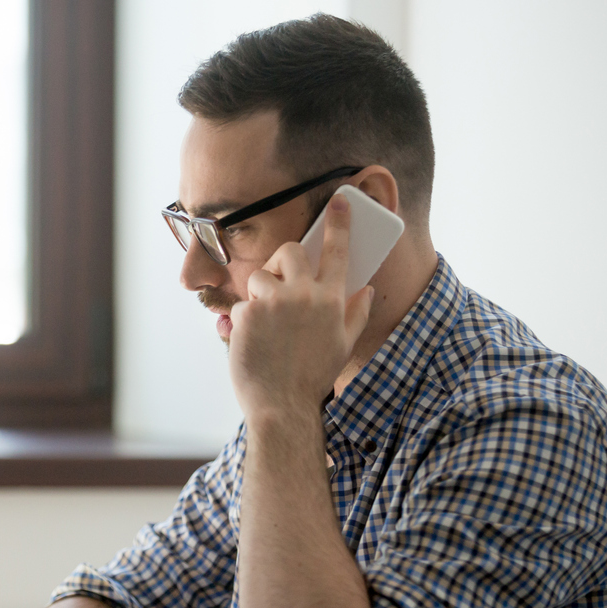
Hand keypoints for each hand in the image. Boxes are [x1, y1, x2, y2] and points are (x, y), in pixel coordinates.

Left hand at [228, 192, 374, 423]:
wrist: (282, 406)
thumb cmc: (313, 378)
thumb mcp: (343, 346)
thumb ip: (356, 314)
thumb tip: (366, 290)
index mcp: (333, 301)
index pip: (338, 252)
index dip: (339, 224)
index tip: (339, 202)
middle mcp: (305, 296)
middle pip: (290, 250)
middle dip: (282, 258)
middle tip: (278, 279)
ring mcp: (274, 303)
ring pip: (260, 277)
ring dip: (258, 295)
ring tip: (264, 323)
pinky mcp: (247, 314)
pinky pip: (240, 306)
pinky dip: (241, 323)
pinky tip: (251, 344)